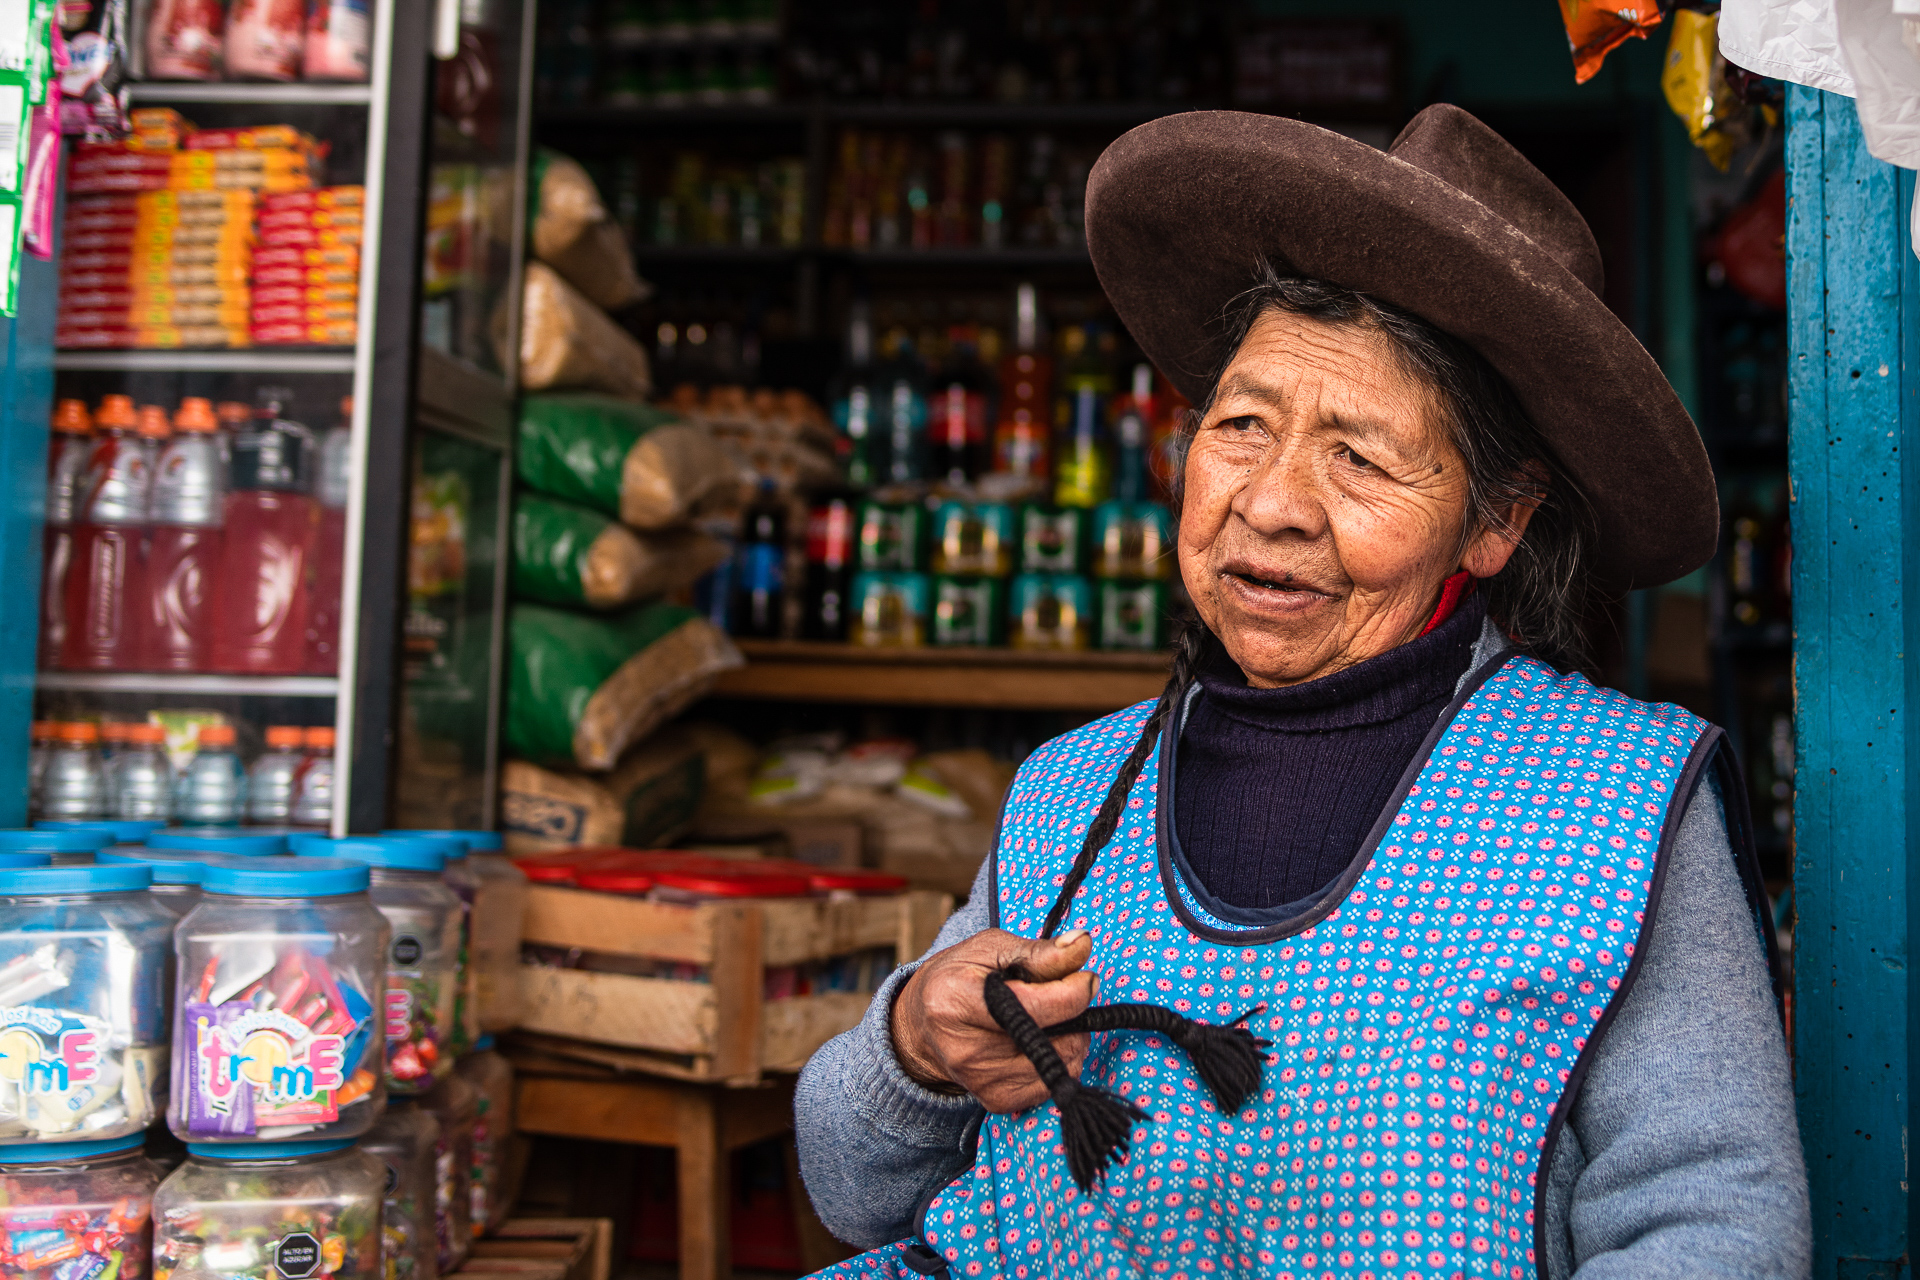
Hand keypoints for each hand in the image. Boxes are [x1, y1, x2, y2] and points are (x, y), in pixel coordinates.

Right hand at [890, 928, 1096, 1112]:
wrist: (922, 1025)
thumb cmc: (958, 977)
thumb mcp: (991, 948)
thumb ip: (1039, 951)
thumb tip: (1082, 946)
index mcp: (958, 1001)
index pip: (1036, 1008)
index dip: (1074, 990)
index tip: (1084, 977)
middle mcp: (966, 1050)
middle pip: (1055, 1038)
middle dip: (1072, 1013)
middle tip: (1059, 995)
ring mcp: (981, 1081)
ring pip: (1063, 1063)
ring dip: (1070, 1037)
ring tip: (1046, 1018)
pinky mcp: (996, 1101)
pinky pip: (1054, 1083)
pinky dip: (1058, 1060)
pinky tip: (1038, 1042)